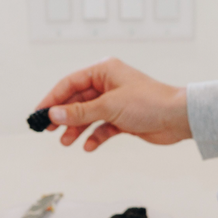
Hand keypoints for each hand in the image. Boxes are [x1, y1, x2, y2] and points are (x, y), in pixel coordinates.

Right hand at [35, 58, 191, 152]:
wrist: (178, 118)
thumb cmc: (149, 102)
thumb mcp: (109, 106)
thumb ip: (80, 112)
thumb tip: (54, 114)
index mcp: (104, 71)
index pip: (70, 83)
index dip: (53, 99)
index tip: (39, 113)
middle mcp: (109, 84)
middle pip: (77, 101)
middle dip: (64, 116)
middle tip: (49, 130)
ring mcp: (116, 102)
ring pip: (88, 115)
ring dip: (77, 129)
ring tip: (67, 142)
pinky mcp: (124, 118)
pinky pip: (102, 127)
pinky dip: (95, 136)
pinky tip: (89, 146)